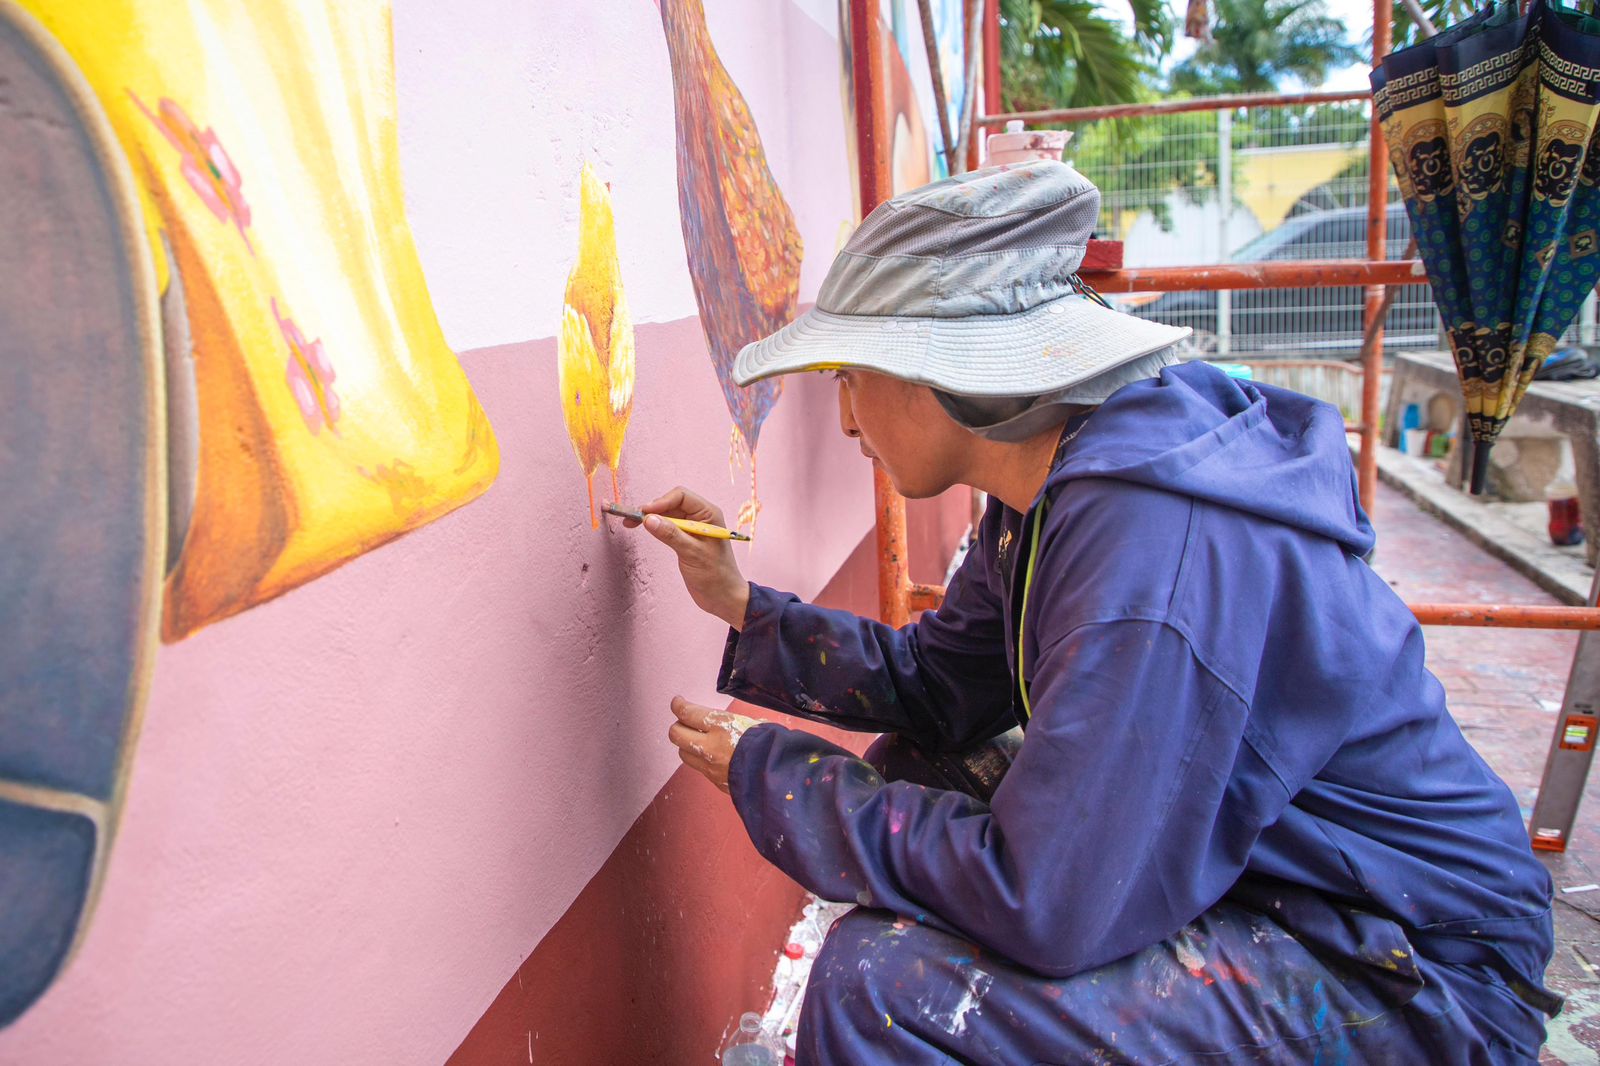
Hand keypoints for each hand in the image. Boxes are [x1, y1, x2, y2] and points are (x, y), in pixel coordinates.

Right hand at [629, 487, 750, 629]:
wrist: (723, 597)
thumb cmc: (715, 575)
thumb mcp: (692, 553)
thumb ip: (671, 534)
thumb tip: (649, 519)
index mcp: (709, 514)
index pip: (681, 496)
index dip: (661, 502)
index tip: (644, 513)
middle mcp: (701, 517)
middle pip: (672, 503)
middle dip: (653, 508)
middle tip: (633, 519)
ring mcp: (693, 528)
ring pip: (668, 514)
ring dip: (651, 517)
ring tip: (631, 523)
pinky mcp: (685, 539)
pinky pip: (668, 526)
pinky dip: (655, 526)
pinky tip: (644, 528)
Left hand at [668, 697, 761, 794]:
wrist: (778, 774)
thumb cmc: (770, 742)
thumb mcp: (750, 722)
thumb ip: (728, 721)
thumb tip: (718, 720)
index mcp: (720, 726)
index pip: (687, 713)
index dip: (678, 705)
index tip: (678, 702)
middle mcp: (709, 746)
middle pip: (676, 734)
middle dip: (679, 726)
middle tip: (687, 722)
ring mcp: (709, 766)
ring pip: (682, 752)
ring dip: (687, 744)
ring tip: (699, 740)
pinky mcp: (714, 780)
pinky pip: (698, 767)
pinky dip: (700, 759)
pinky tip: (712, 756)